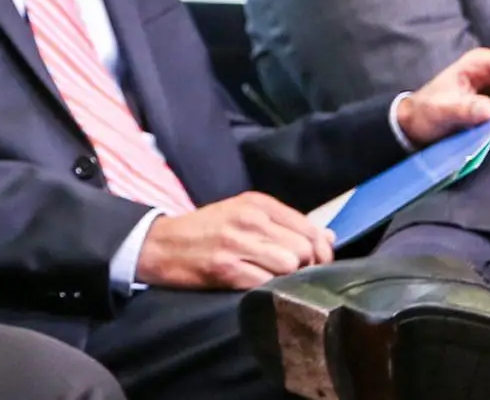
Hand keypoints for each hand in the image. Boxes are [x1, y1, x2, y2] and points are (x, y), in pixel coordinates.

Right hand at [134, 191, 332, 290]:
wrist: (160, 244)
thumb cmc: (207, 230)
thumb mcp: (244, 214)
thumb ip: (286, 224)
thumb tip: (329, 237)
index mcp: (257, 202)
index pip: (310, 227)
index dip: (320, 251)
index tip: (314, 263)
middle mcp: (249, 218)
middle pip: (305, 249)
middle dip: (305, 266)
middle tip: (292, 274)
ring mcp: (237, 243)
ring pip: (290, 266)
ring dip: (287, 279)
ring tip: (273, 279)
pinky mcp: (226, 268)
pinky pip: (267, 283)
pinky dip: (267, 289)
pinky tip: (257, 285)